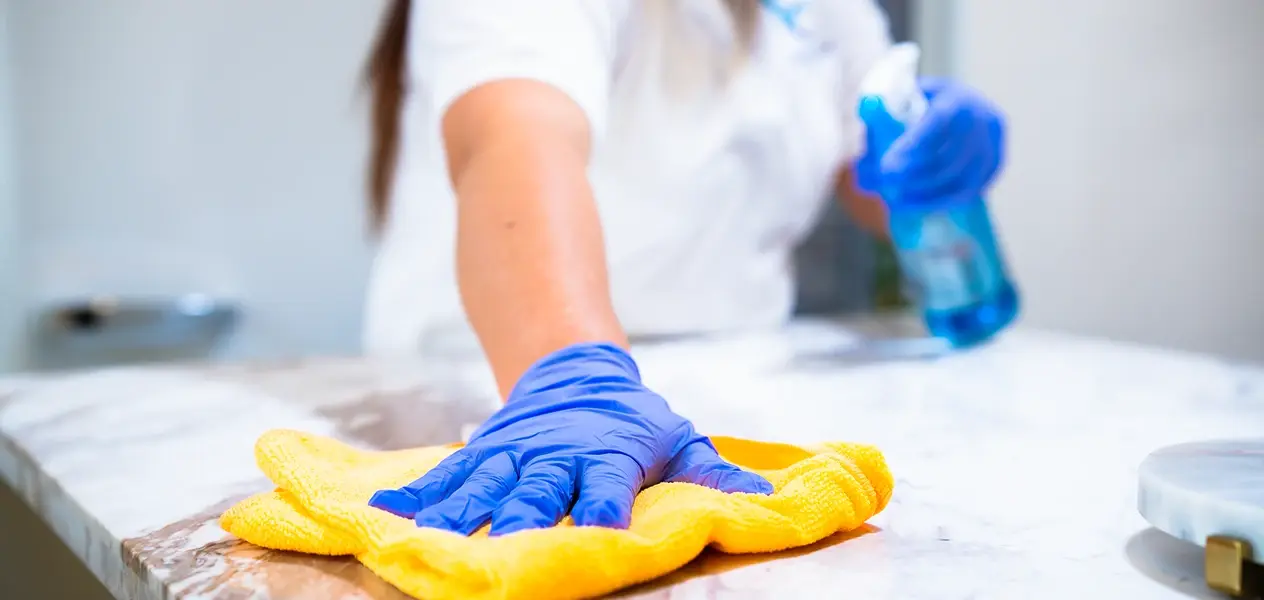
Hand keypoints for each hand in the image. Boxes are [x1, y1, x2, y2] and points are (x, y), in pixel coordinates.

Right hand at [368, 342, 772, 535]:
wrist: (575, 370)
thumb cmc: (633, 419)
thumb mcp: (677, 438)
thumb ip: (712, 471)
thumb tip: (763, 496)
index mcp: (607, 455)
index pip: (607, 485)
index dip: (603, 508)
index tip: (599, 533)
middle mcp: (554, 456)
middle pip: (537, 489)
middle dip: (522, 518)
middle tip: (507, 548)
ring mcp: (512, 454)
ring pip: (482, 485)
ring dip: (457, 514)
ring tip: (427, 539)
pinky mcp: (482, 453)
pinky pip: (445, 476)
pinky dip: (415, 495)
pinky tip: (384, 514)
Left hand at [856, 76, 1005, 205]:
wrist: (966, 103)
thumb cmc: (923, 103)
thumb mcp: (904, 99)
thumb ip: (882, 123)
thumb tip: (862, 168)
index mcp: (957, 99)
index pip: (937, 121)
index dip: (913, 144)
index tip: (886, 165)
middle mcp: (981, 120)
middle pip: (946, 156)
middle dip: (912, 175)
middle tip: (884, 184)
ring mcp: (992, 144)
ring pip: (957, 178)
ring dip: (923, 193)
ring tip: (895, 200)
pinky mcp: (995, 164)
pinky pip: (967, 191)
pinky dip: (939, 202)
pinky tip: (914, 206)